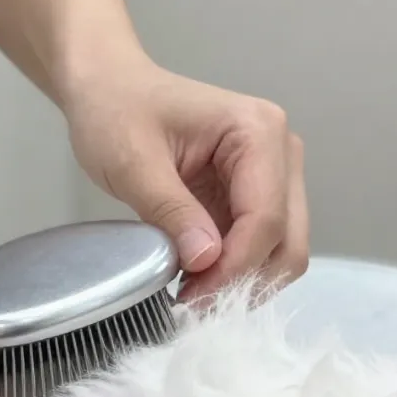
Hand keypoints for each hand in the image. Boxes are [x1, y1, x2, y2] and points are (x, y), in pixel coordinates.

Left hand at [64, 60, 308, 301]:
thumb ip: (171, 211)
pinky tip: (196, 280)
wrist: (109, 92)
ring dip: (242, 281)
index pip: (266, 218)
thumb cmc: (116, 113)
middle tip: (192, 303)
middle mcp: (280, 154)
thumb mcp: (133, 162)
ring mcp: (272, 178)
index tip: (192, 297)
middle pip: (288, 241)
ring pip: (280, 252)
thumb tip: (207, 260)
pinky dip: (233, 272)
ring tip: (190, 293)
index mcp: (258, 132)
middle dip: (244, 280)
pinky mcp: (253, 199)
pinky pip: (258, 249)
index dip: (234, 268)